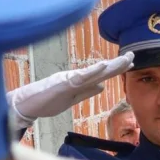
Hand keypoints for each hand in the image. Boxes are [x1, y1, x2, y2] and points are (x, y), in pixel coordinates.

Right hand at [7, 52, 133, 128]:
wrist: (27, 104)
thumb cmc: (47, 100)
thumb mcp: (73, 98)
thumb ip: (87, 91)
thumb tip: (102, 86)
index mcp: (79, 81)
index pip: (102, 74)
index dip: (116, 69)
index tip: (130, 63)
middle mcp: (76, 76)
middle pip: (101, 70)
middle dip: (118, 64)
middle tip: (133, 55)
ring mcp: (70, 79)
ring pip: (94, 71)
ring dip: (110, 66)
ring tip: (124, 59)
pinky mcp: (63, 84)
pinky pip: (80, 77)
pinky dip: (92, 71)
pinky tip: (104, 66)